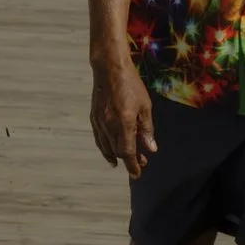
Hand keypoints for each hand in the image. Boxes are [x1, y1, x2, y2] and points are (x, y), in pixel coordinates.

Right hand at [91, 61, 156, 175]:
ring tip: (123, 160)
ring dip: (115, 155)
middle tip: (141, 161)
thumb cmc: (131, 86)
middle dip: (128, 160)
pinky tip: (109, 149)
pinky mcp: (94, 117)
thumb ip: (147, 129)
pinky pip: (99, 138)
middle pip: (117, 151)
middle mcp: (109, 125)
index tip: (137, 174)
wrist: (109, 70)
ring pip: (105, 146)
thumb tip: (151, 149)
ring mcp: (99, 122)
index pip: (127, 152)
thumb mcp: (145, 107)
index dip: (133, 165)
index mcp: (124, 123)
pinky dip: (104, 147)